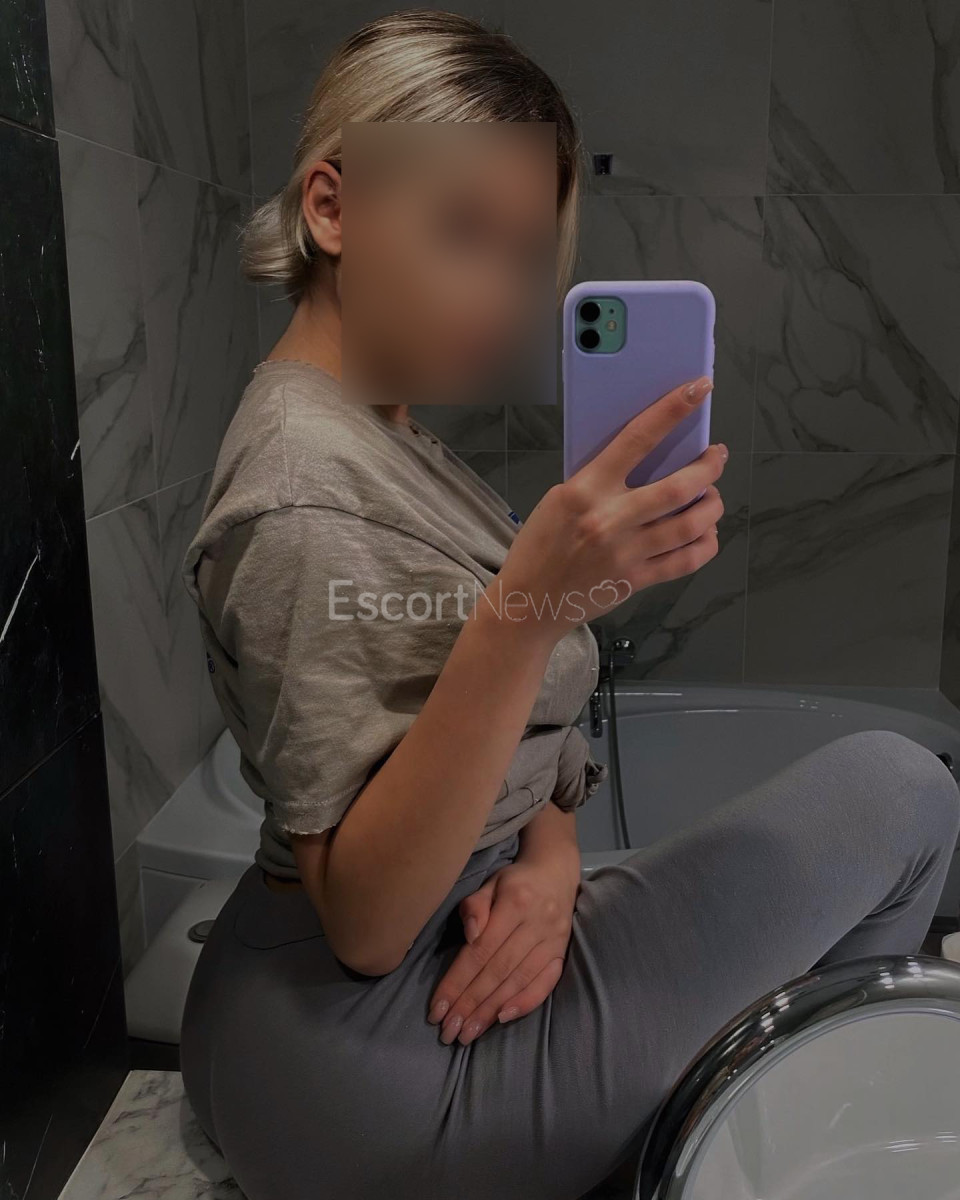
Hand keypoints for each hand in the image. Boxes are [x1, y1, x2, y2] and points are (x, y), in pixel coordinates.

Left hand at [427, 853, 579, 1045]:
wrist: (556, 872)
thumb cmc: (514, 881)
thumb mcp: (490, 883)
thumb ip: (474, 907)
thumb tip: (470, 936)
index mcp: (515, 902)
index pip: (480, 951)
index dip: (457, 981)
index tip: (437, 1008)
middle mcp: (536, 924)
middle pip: (497, 971)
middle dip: (470, 1004)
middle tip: (448, 1031)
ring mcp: (552, 940)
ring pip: (518, 981)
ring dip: (491, 1011)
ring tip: (467, 1033)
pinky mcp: (561, 953)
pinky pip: (545, 983)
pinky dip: (525, 1003)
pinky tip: (502, 1018)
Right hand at [488, 376, 725, 644]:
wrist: (529, 601)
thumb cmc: (541, 545)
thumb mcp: (560, 500)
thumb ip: (599, 481)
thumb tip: (646, 461)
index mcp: (585, 490)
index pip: (637, 439)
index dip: (673, 410)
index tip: (699, 389)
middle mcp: (610, 519)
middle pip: (679, 487)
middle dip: (709, 467)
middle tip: (717, 457)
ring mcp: (626, 552)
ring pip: (691, 524)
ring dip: (712, 506)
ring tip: (713, 497)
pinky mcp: (636, 580)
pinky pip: (686, 560)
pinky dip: (706, 543)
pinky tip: (707, 533)